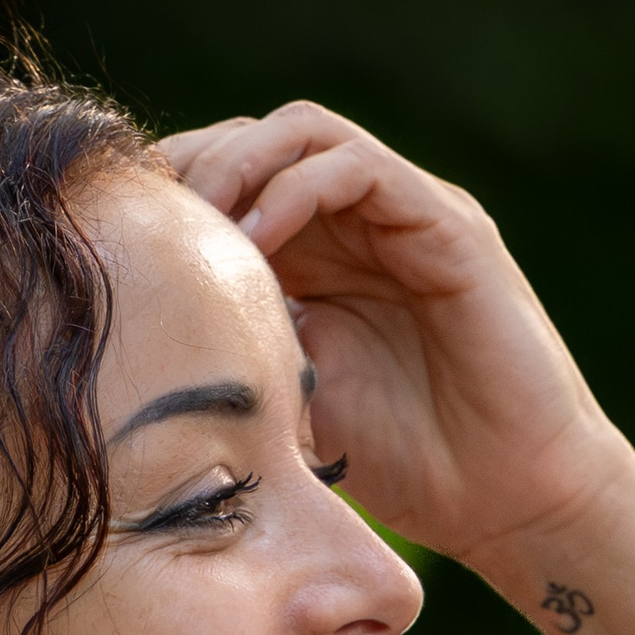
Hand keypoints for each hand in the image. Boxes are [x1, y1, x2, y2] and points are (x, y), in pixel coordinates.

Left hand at [162, 104, 634, 560]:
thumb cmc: (411, 465)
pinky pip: (365, 168)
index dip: (171, 194)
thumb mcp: (294, 398)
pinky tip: (259, 235)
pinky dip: (302, 184)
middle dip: (191, 167)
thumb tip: (148, 328)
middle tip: (151, 221)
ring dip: (238, 162)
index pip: (229, 180)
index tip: (121, 239)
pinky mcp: (451, 228)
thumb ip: (241, 345)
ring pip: (304, 132)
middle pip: (254, 139)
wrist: (512, 501)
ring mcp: (407, 217)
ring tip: (202, 222)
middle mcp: (360, 223)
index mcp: (318, 257)